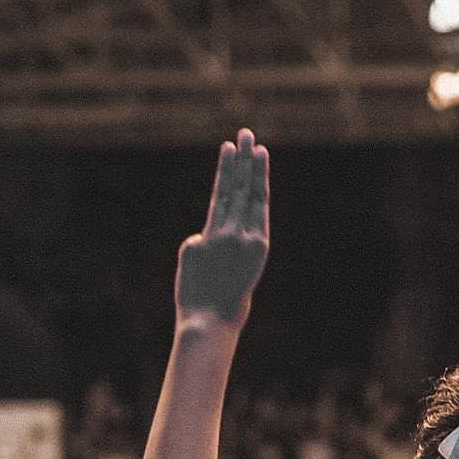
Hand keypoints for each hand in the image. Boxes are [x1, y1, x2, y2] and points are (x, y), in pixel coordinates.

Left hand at [175, 128, 269, 331]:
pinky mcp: (198, 244)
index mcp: (259, 243)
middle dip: (245, 160)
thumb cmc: (227, 301)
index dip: (256, 173)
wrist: (211, 324)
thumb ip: (223, 241)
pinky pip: (199, 235)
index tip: (257, 150)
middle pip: (243, 189)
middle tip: (246, 133)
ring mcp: (220, 239)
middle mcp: (243, 235)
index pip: (257, 199)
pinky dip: (200, 245)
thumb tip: (205, 233)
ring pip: (225, 198)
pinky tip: (206, 265)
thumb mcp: (238, 268)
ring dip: (229, 169)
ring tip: (232, 144)